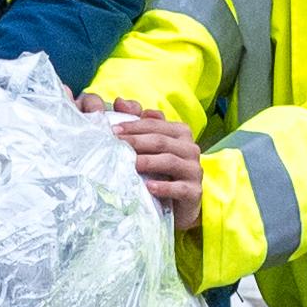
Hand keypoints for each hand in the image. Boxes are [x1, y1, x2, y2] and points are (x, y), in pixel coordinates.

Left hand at [85, 95, 205, 222]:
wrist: (180, 204)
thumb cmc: (162, 171)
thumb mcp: (151, 146)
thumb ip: (139, 123)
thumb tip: (121, 102)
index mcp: (181, 133)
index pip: (155, 125)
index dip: (133, 126)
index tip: (112, 130)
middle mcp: (190, 148)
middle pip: (161, 141)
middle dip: (136, 141)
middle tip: (114, 144)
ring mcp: (194, 170)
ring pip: (170, 161)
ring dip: (148, 162)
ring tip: (130, 164)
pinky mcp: (194, 191)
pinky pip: (179, 187)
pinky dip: (164, 187)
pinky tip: (149, 187)